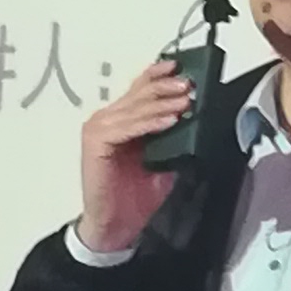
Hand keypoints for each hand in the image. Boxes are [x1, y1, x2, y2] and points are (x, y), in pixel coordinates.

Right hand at [77, 60, 190, 256]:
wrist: (115, 224)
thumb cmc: (134, 195)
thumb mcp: (162, 160)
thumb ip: (172, 138)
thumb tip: (194, 119)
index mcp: (121, 120)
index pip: (139, 88)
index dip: (157, 75)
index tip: (179, 66)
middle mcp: (107, 119)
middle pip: (138, 93)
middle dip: (166, 87)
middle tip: (189, 84)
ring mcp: (99, 129)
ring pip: (135, 108)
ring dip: (162, 103)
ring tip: (185, 100)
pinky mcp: (96, 143)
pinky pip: (127, 127)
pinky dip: (149, 123)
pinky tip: (168, 121)